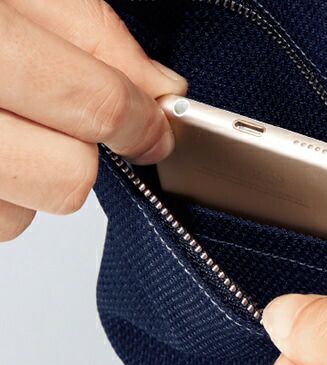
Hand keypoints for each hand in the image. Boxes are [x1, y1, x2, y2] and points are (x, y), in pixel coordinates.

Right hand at [0, 0, 186, 240]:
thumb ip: (91, 31)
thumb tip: (161, 86)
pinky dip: (10, 193)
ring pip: (29, 214)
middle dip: (86, 152)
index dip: (142, 122)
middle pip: (70, 178)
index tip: (157, 126)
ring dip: (40, 175)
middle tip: (72, 121)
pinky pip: (2, 221)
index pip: (98, 106)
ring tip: (14, 126)